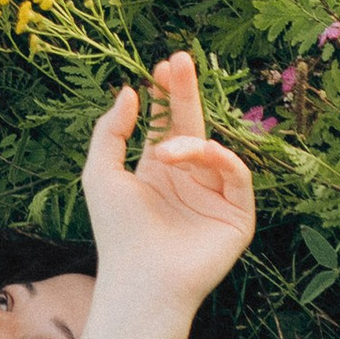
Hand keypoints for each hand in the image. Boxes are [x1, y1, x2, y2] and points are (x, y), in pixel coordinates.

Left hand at [69, 52, 255, 338]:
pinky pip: (238, 175)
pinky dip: (220, 158)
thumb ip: (111, 130)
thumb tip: (131, 90)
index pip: (166, 123)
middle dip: (186, 92)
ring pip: (213, 149)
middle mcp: (188, 180)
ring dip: (189, 140)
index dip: (165, 96)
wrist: (140, 279)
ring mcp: (214, 197)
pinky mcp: (237, 215)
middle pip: (193, 124)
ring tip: (165, 148)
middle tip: (180, 60)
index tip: (160, 67)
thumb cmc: (117, 232)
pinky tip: (195, 155)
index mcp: (158, 172)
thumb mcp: (101, 173)